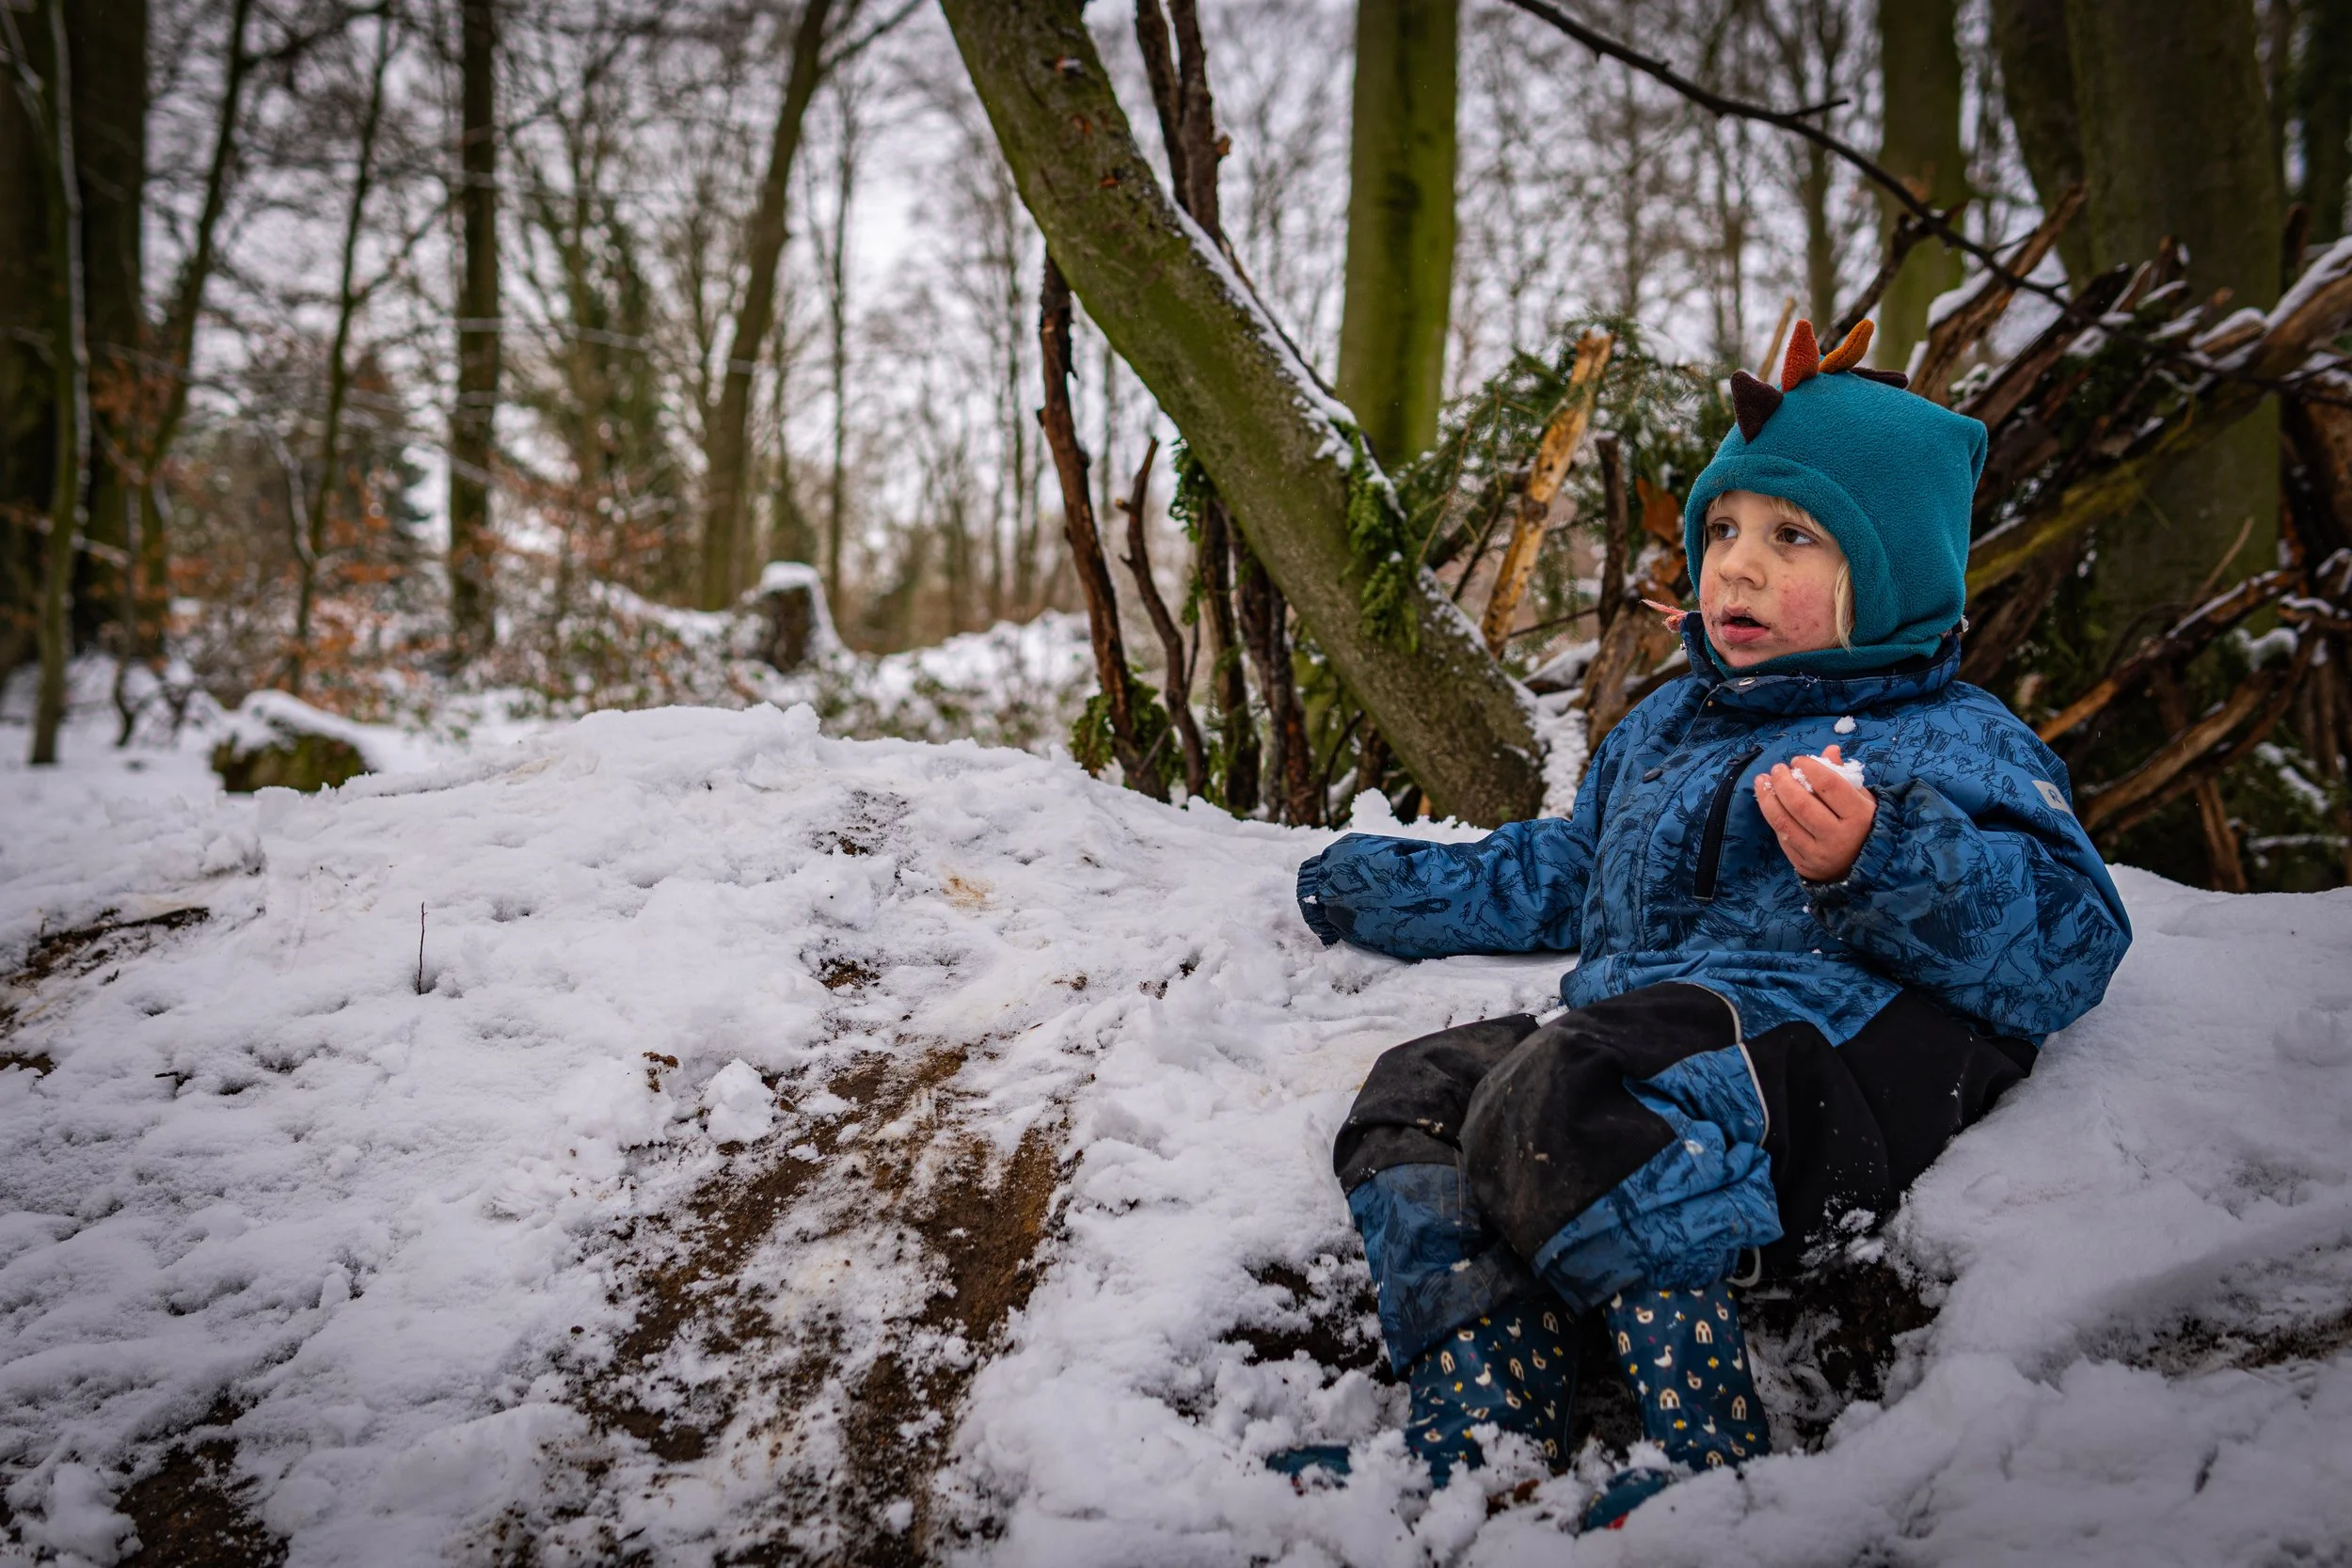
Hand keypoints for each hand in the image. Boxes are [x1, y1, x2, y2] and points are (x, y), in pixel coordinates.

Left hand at [1754, 744, 1875, 882]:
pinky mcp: (1803, 865)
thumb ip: (1843, 775)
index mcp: (1858, 816)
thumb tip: (1829, 749)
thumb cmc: (1863, 825)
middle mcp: (1838, 837)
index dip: (1809, 768)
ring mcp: (1818, 854)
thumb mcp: (1862, 799)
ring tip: (1762, 781)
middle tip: (1777, 769)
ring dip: (1768, 798)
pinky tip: (1768, 802)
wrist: (1864, 866)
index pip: (1829, 785)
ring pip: (1784, 822)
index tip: (1798, 760)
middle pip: (1801, 804)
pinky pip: (1782, 837)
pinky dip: (1772, 816)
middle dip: (1783, 782)